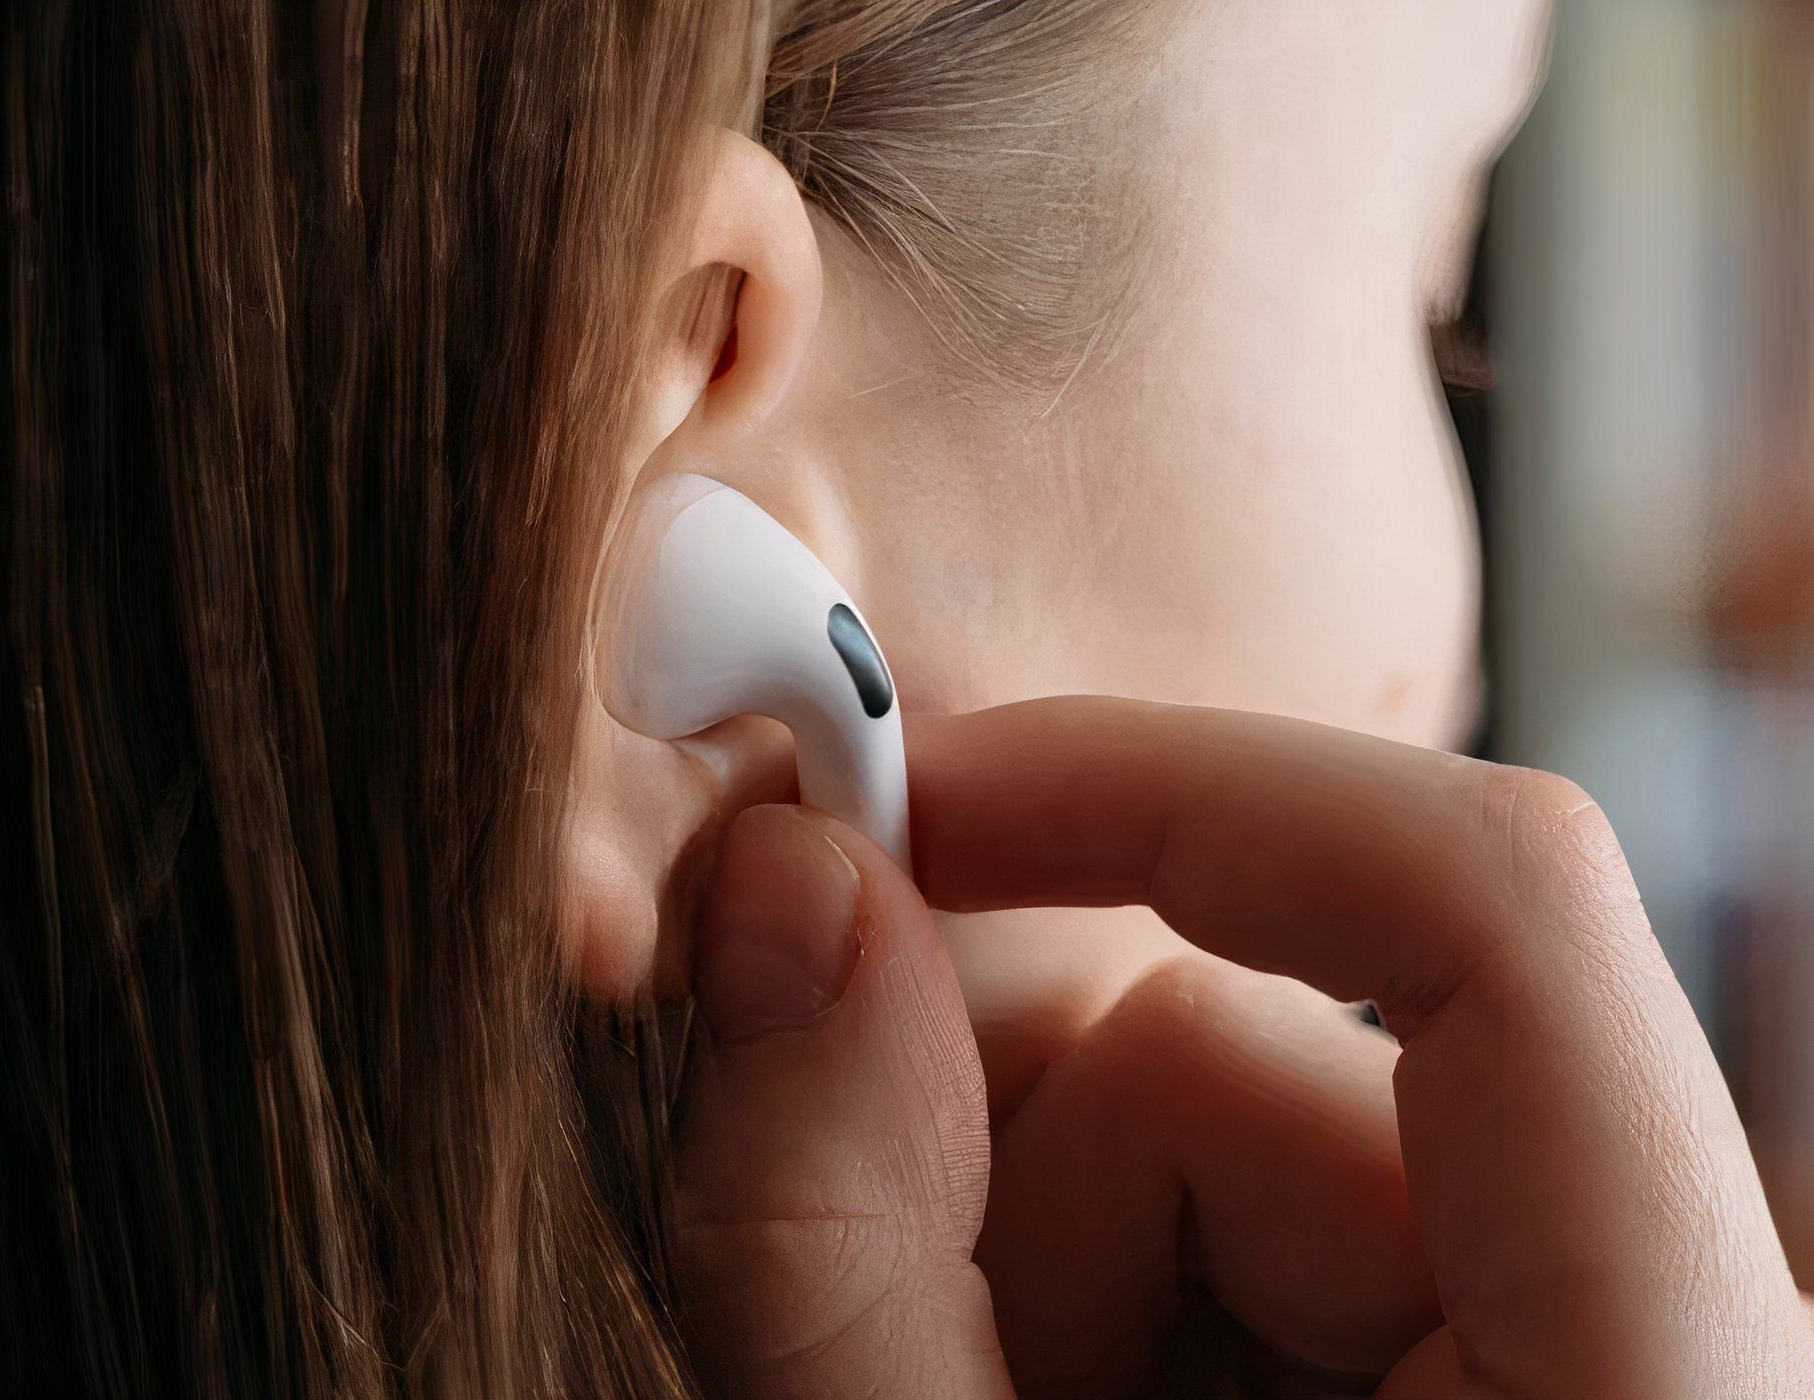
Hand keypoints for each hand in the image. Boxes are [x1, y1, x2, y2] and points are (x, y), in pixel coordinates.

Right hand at [671, 696, 1813, 1396]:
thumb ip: (843, 1235)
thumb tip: (783, 885)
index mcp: (1660, 1391)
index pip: (1486, 898)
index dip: (1166, 785)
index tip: (903, 814)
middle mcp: (1670, 1344)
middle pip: (1264, 1057)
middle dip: (1022, 1200)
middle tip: (910, 1384)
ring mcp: (1576, 1355)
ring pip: (1220, 1141)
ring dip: (1044, 1287)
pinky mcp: (1486, 1374)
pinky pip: (1243, 1230)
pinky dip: (1101, 1318)